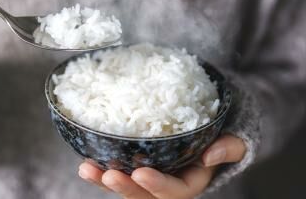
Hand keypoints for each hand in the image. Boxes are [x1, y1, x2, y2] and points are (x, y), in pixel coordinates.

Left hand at [78, 135, 245, 198]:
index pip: (175, 192)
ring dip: (104, 180)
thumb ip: (229, 148)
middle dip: (125, 187)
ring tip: (86, 169)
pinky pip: (118, 172)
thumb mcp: (234, 140)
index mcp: (191, 181)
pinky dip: (101, 169)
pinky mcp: (136, 165)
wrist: (212, 128)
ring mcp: (150, 175)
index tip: (141, 173)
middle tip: (107, 175)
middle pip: (145, 194)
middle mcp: (168, 183)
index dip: (158, 186)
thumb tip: (210, 155)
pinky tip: (85, 162)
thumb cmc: (222, 133)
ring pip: (126, 185)